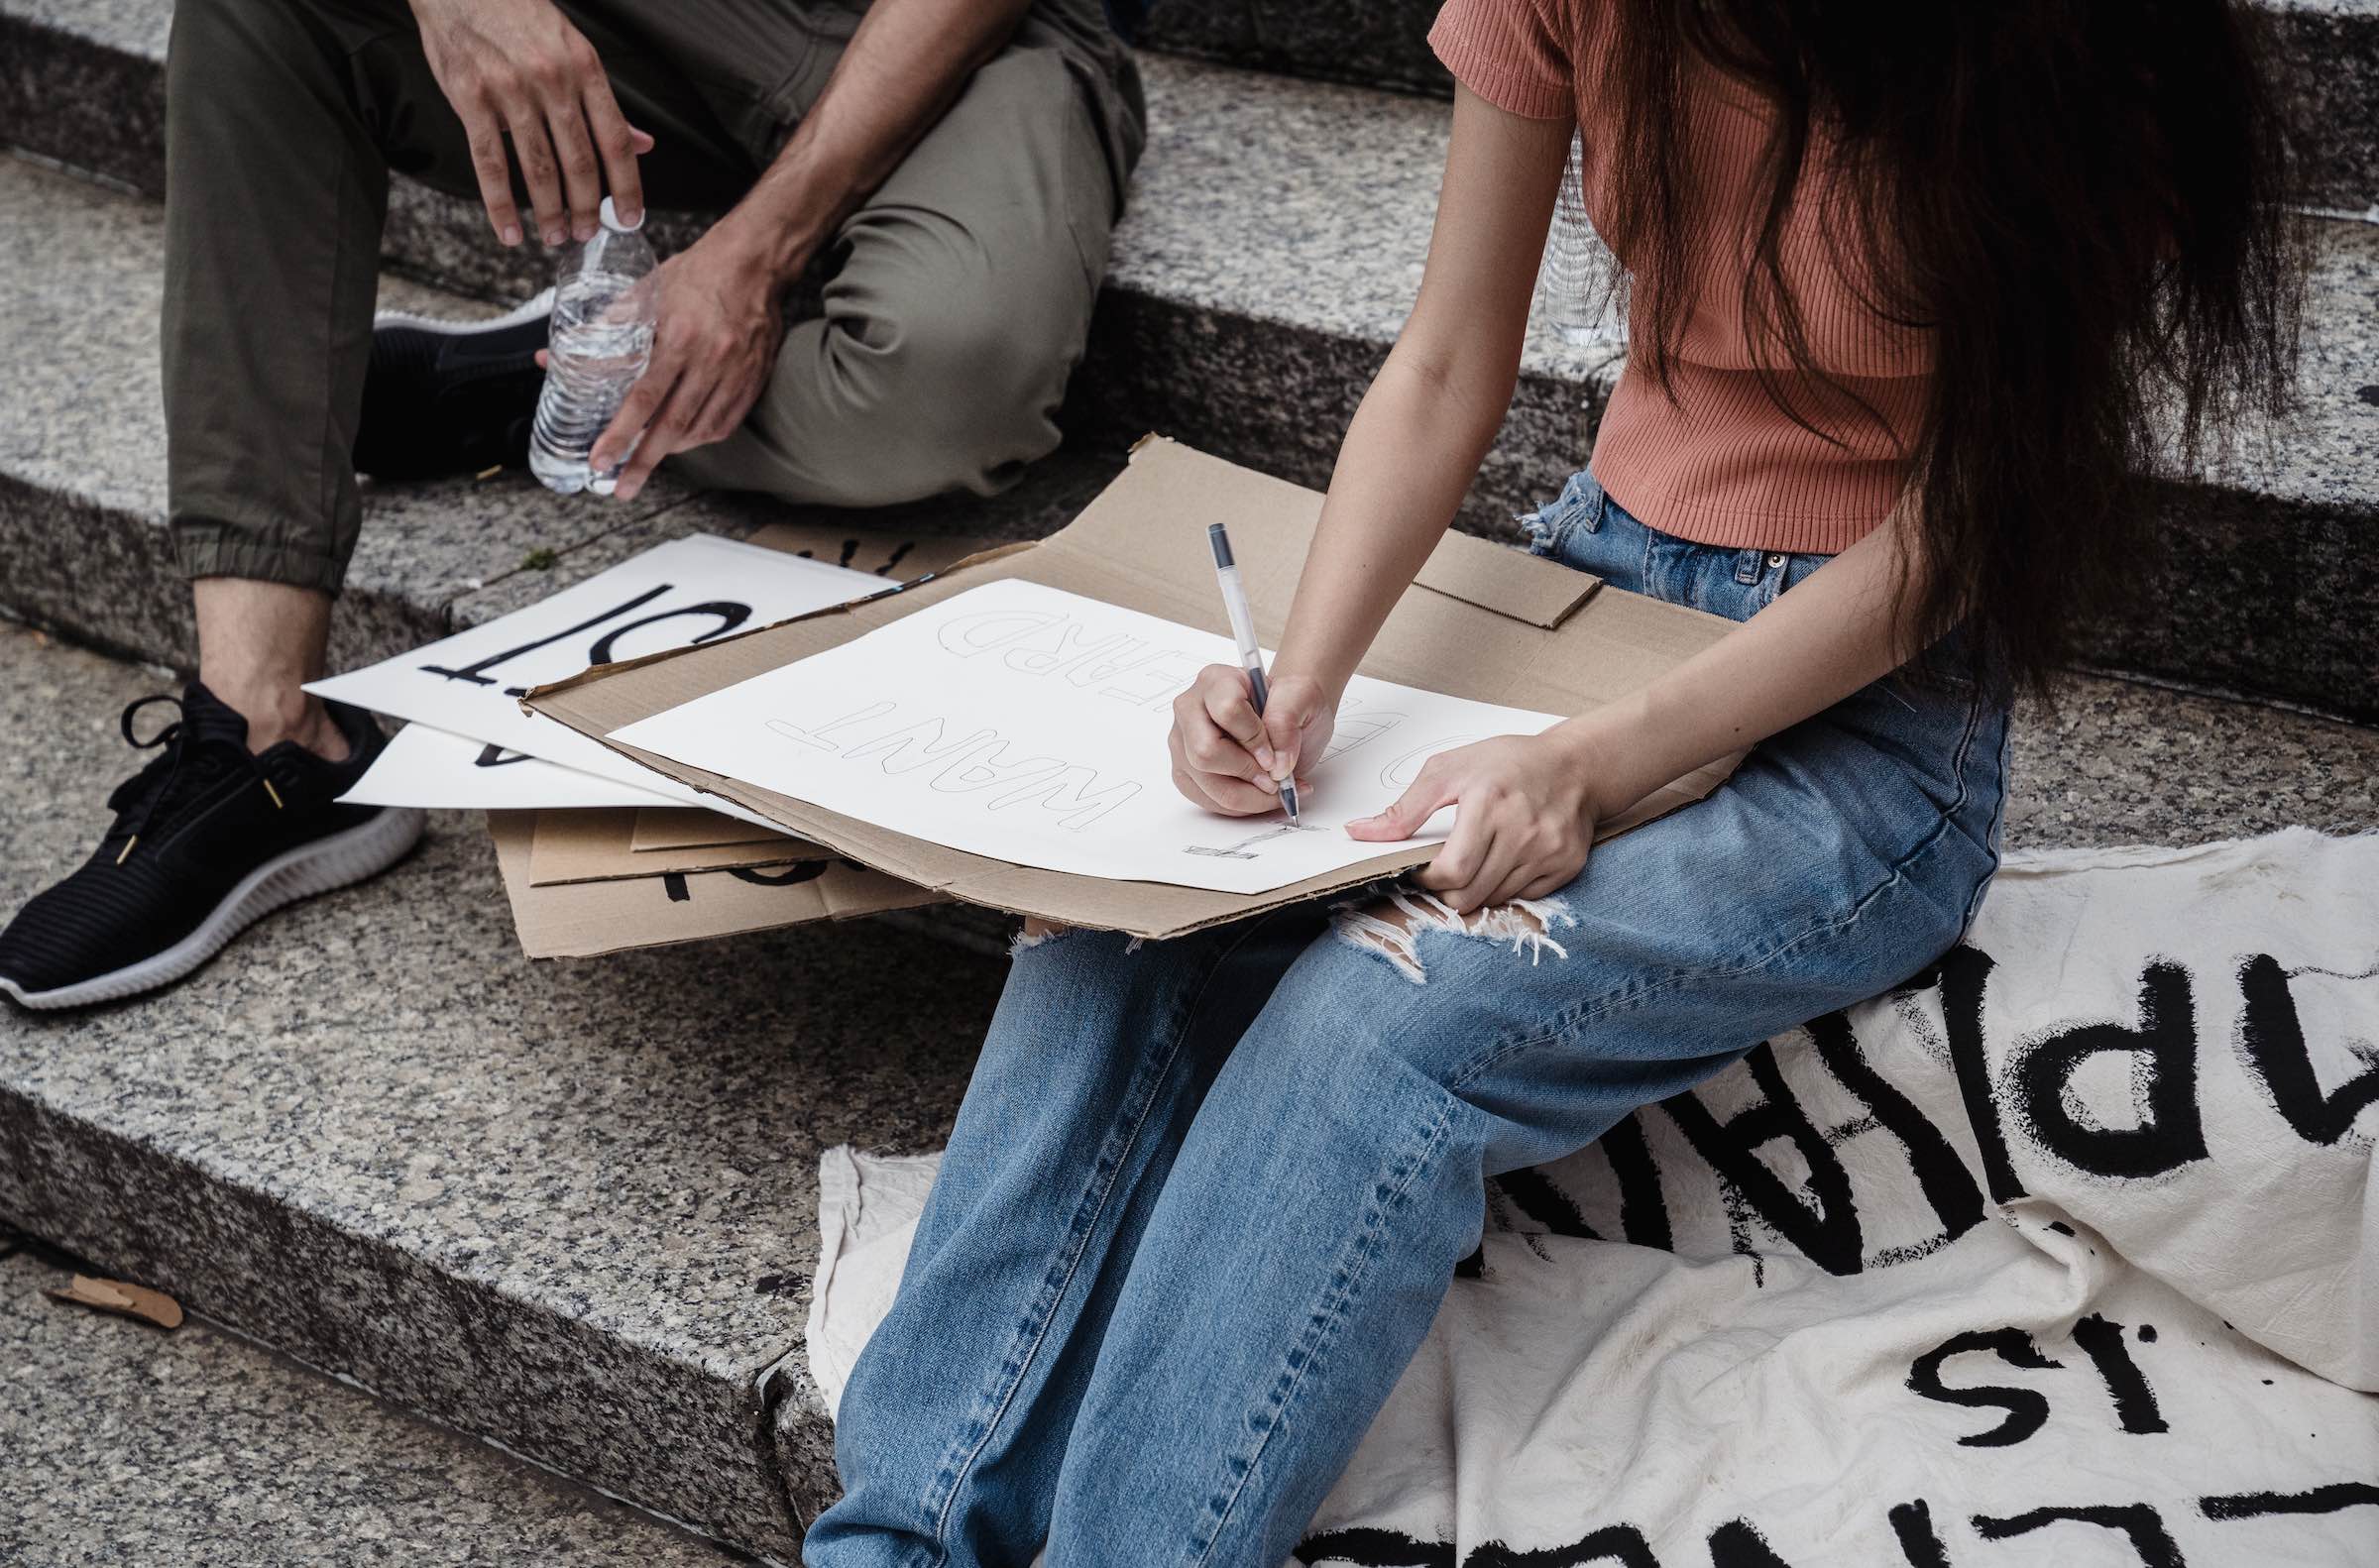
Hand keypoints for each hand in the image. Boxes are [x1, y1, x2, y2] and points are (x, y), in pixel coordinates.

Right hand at [410, 0, 650, 246]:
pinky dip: (501, 205)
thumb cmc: (520, 17)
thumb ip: (603, 102)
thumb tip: (643, 144)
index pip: (615, 140)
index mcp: (585, 69)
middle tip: (588, 235)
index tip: (632, 218)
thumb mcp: (574, 49)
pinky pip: (490, 163)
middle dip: (588, 208)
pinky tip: (511, 232)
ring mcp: (511, 90)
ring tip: (557, 238)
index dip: (628, 186)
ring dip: (551, 213)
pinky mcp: (471, 98)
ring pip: (538, 168)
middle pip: (580, 161)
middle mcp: (552, 81)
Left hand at [588, 226, 788, 499]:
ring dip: (669, 452)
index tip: (601, 459)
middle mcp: (710, 360)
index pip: (643, 397)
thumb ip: (606, 329)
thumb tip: (559, 356)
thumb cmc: (696, 274)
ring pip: (699, 430)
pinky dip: (699, 439)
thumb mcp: (646, 292)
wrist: (755, 263)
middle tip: (621, 488)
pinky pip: (724, 424)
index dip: (620, 433)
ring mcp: (736, 374)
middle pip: (671, 426)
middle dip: (642, 462)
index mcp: (680, 336)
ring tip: (644, 462)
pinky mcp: (753, 381)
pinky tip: (680, 443)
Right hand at [1168, 667, 1334, 816]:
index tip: (1276, 754)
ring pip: (1207, 783)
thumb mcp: (1303, 696)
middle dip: (1247, 774)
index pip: (1227, 711)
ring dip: (1249, 797)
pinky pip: (1207, 801)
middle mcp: (1190, 709)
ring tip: (1275, 789)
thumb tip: (1276, 764)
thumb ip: (1287, 720)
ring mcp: (1182, 742)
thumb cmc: (1290, 702)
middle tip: (1274, 778)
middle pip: (1205, 753)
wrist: (1287, 714)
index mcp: (1216, 680)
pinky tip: (1260, 794)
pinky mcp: (1185, 771)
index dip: (1254, 740)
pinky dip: (1240, 806)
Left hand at [1345, 726, 1612, 911]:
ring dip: (1475, 890)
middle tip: (1444, 869)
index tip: (1421, 869)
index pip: (1451, 871)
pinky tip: (1504, 860)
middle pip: (1469, 895)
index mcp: (1489, 803)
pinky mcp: (1566, 865)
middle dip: (1446, 890)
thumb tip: (1356, 832)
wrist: (1574, 766)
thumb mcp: (1448, 770)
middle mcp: (1523, 831)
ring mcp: (1548, 851)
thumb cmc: (1507, 763)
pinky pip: (1524, 897)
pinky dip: (1505, 887)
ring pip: (1494, 900)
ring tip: (1476, 860)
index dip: (1427, 879)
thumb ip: (1403, 809)